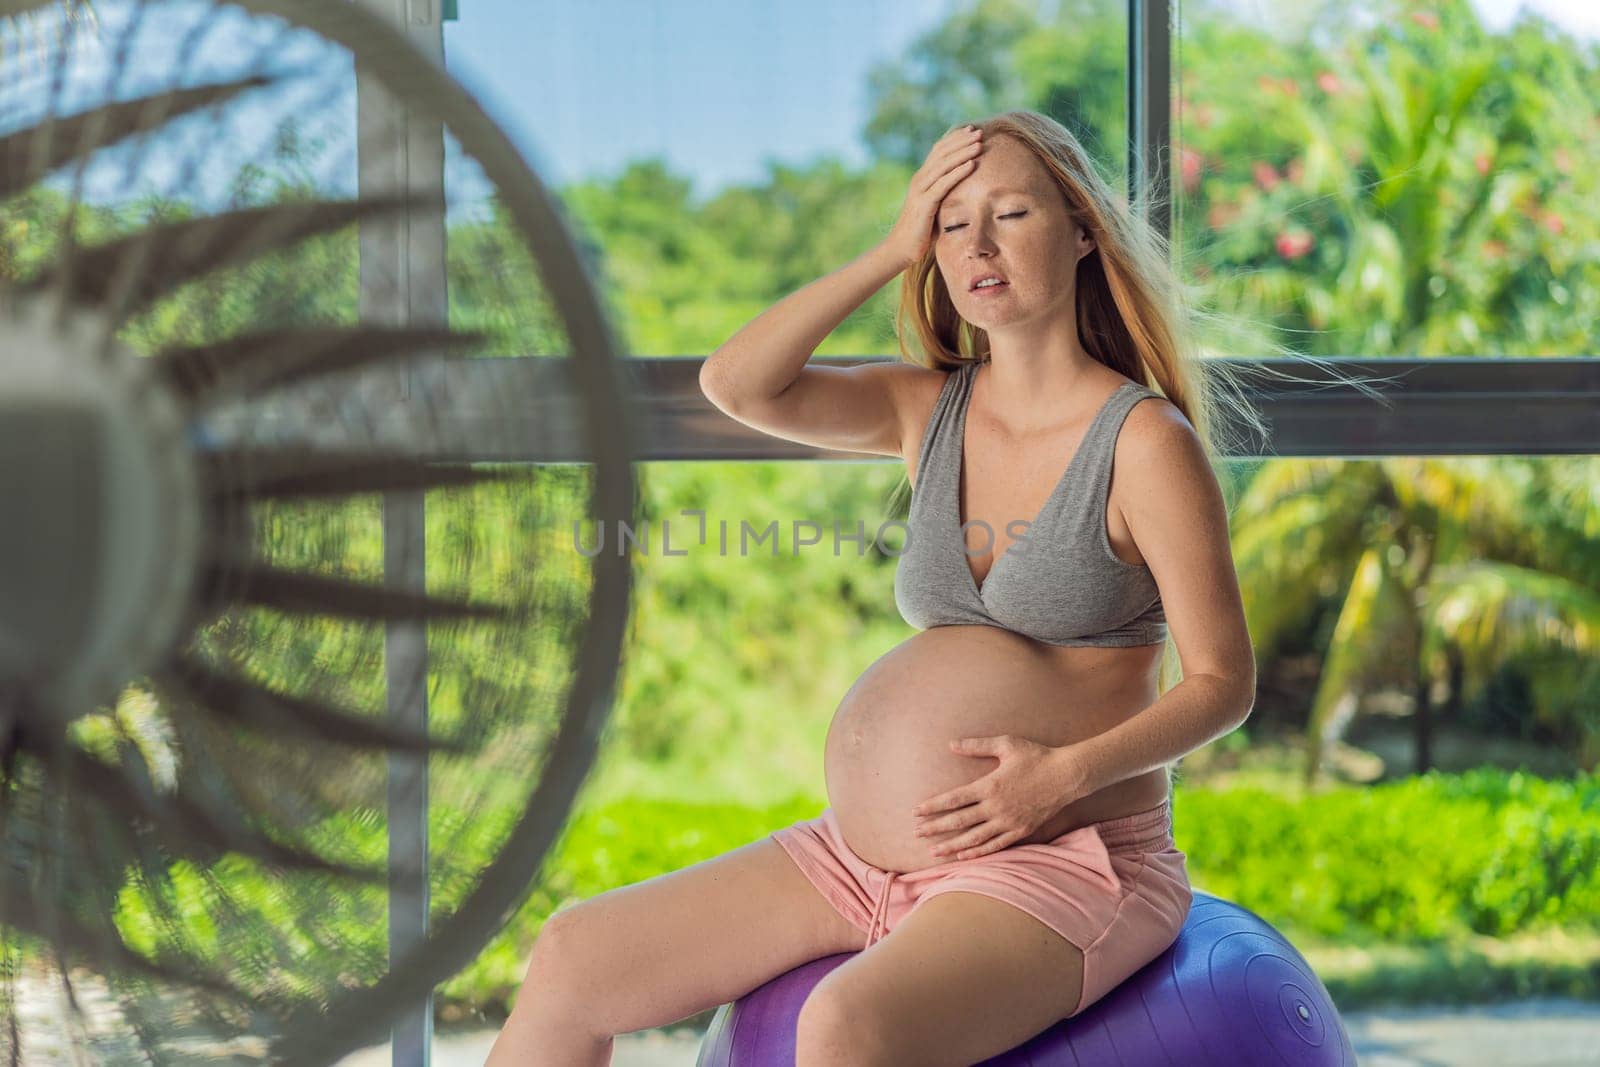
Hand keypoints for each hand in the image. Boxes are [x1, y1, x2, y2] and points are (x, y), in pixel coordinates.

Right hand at [880, 123, 984, 268]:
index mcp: (922, 178)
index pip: (938, 151)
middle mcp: (919, 180)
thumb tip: (964, 187)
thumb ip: (944, 193)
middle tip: (979, 132)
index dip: (955, 139)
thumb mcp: (935, 206)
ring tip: (979, 143)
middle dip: (961, 141)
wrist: (901, 248)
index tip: (971, 130)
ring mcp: (920, 190)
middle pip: (942, 153)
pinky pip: (944, 184)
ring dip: (963, 152)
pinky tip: (972, 164)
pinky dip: (958, 172)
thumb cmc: (921, 230)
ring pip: (944, 165)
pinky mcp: (924, 203)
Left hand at [910, 735, 1086, 860]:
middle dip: (935, 828)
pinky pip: (995, 845)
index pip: (953, 799)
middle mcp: (996, 807)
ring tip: (933, 852)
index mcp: (989, 786)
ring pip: (974, 838)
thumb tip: (951, 744)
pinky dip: (977, 852)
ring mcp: (1008, 822)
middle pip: (959, 821)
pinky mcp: (1020, 830)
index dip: (933, 806)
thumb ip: (977, 745)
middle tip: (915, 833)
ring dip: (952, 845)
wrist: (1067, 775)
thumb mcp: (1006, 744)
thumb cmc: (1036, 756)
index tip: (916, 812)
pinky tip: (963, 856)